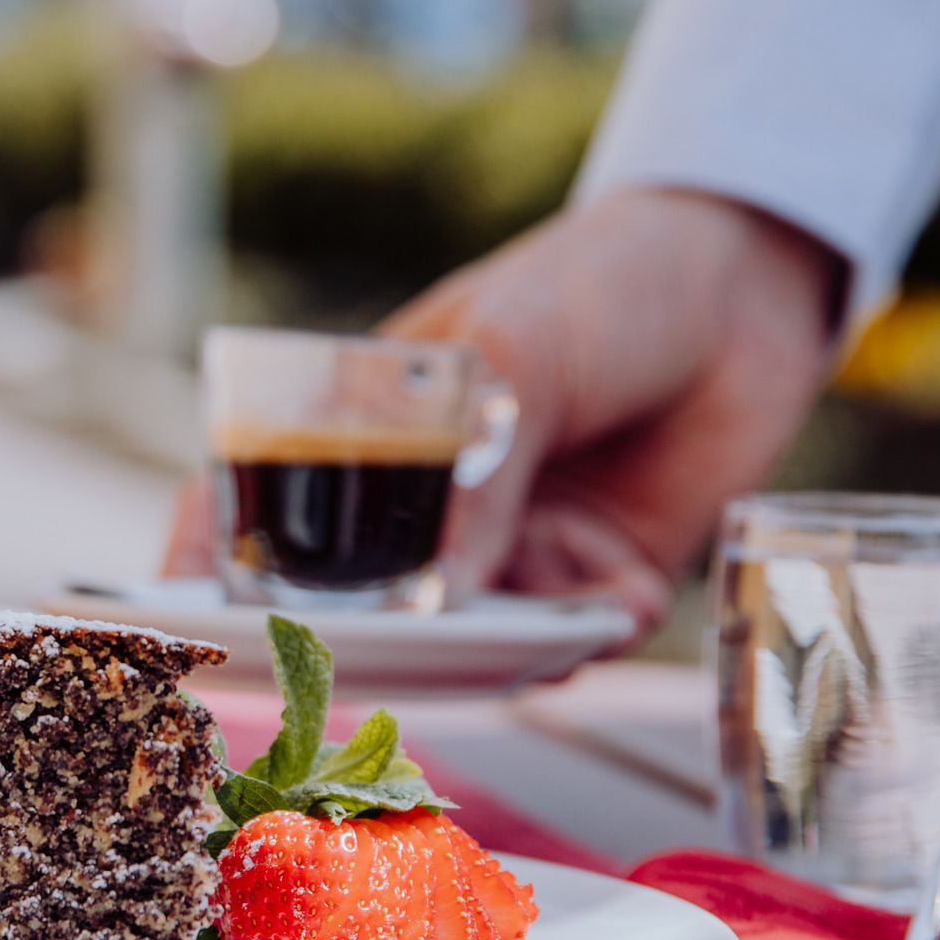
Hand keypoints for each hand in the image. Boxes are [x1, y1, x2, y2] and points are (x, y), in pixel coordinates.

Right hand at [165, 188, 844, 638]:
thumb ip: (474, 470)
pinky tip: (617, 592)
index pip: (254, 509)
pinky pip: (573, 641)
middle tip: (387, 658)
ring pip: (472, 642)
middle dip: (372, 643)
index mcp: (364, 433)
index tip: (195, 624)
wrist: (744, 281)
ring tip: (529, 633)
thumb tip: (442, 593)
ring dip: (498, 650)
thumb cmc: (597, 286)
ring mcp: (507, 550)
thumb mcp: (515, 349)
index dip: (210, 572)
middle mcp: (422, 510)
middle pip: (362, 606)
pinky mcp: (593, 578)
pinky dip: (588, 632)